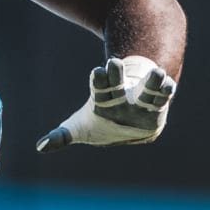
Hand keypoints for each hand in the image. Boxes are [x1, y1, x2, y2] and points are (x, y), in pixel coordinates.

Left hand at [36, 55, 175, 152]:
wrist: (127, 118)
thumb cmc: (99, 122)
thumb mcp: (78, 129)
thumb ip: (61, 136)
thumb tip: (39, 147)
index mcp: (102, 102)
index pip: (99, 90)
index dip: (98, 80)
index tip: (97, 70)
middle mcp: (121, 98)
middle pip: (118, 85)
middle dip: (116, 75)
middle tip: (114, 62)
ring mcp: (140, 102)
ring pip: (146, 90)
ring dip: (151, 81)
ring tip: (158, 73)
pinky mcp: (157, 108)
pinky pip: (163, 98)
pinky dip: (166, 91)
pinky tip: (169, 84)